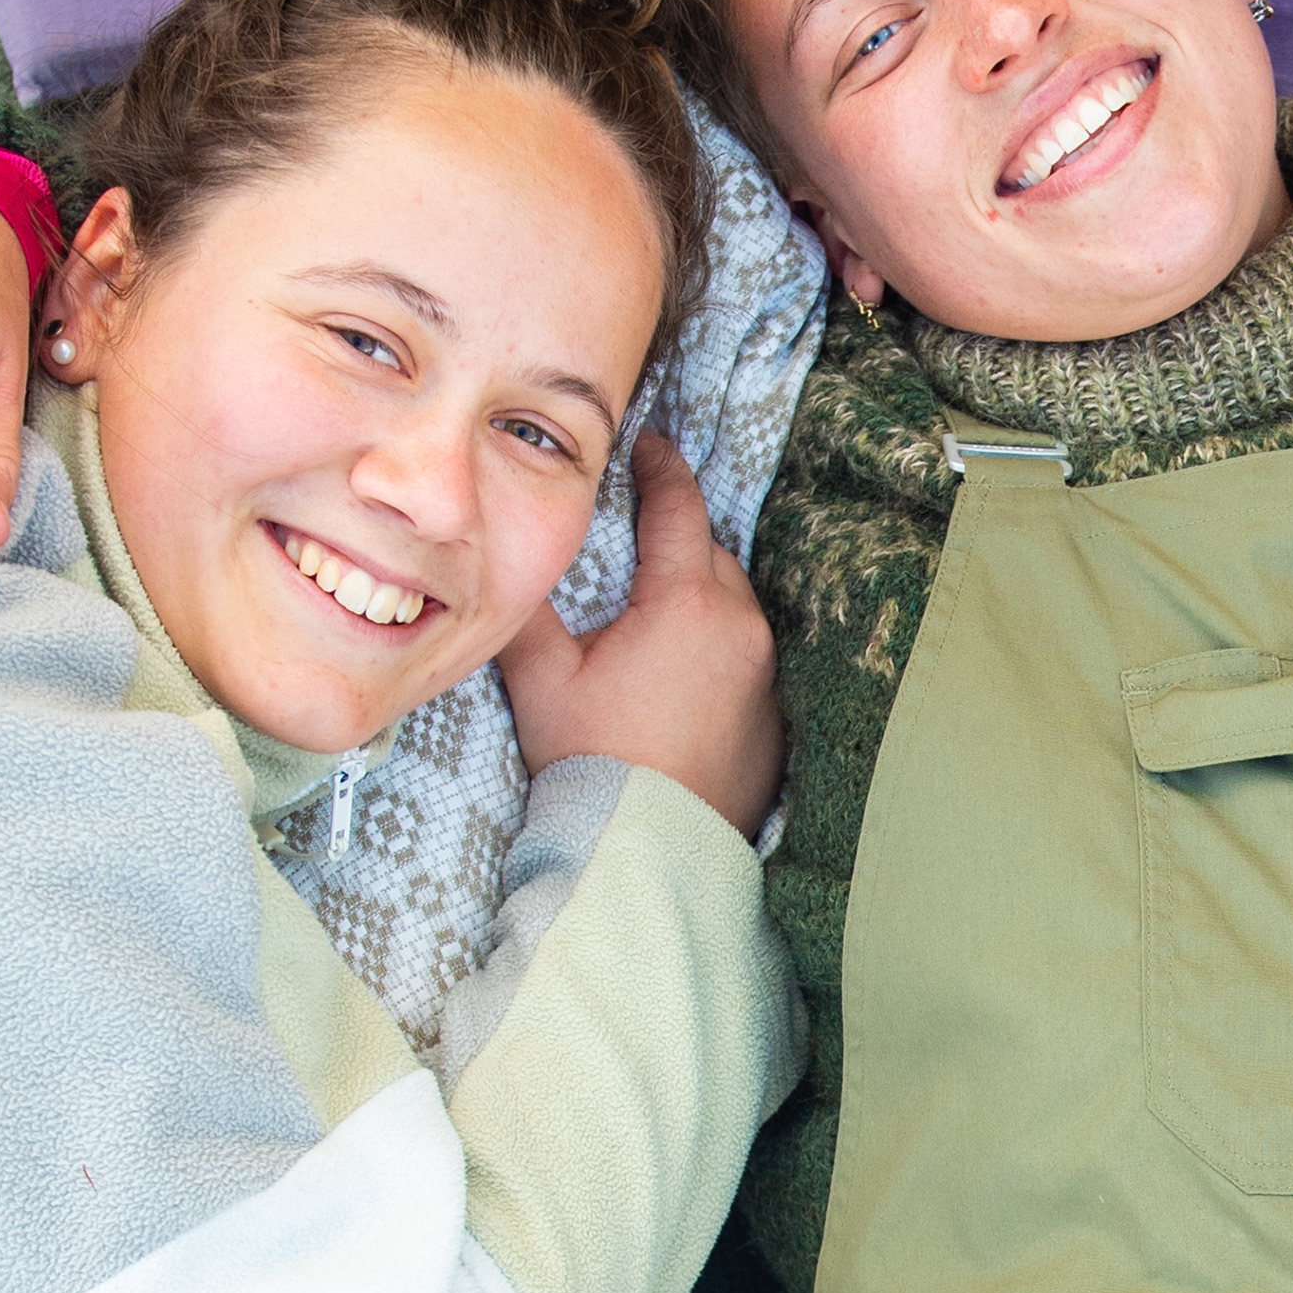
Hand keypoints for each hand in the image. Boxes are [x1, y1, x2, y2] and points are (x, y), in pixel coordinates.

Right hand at [500, 432, 782, 834]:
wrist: (651, 847)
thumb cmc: (594, 760)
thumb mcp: (543, 677)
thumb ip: (530, 610)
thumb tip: (515, 563)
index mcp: (687, 602)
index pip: (679, 506)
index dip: (660, 466)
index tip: (646, 444)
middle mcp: (741, 626)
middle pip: (710, 552)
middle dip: (675, 538)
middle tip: (633, 538)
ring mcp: (767, 670)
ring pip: (734, 601)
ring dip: (699, 592)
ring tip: (652, 610)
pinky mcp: (777, 711)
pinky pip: (749, 651)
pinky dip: (718, 642)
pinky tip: (680, 667)